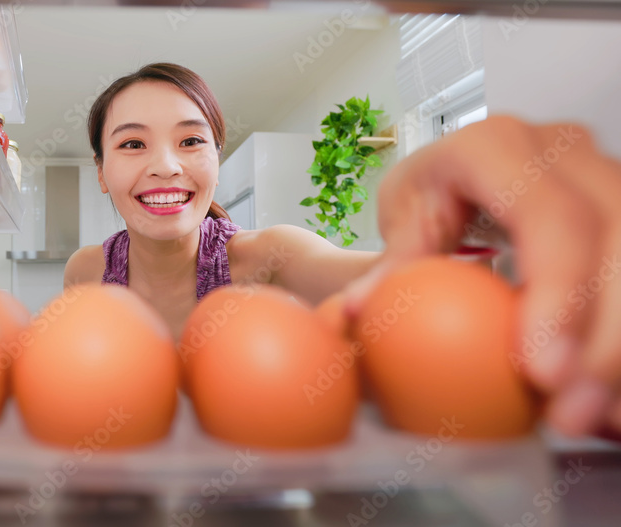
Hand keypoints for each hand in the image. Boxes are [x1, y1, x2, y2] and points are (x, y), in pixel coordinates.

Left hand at [346, 115, 620, 437]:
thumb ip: (387, 269)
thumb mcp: (401, 220)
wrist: (458, 180)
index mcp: (497, 148)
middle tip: (571, 415)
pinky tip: (612, 403)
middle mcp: (566, 153)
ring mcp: (607, 179)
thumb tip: (352, 315)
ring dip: (620, 350)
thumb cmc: (427, 198)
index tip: (542, 369)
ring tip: (598, 420)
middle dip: (604, 341)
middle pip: (614, 242)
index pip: (547, 216)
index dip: (558, 292)